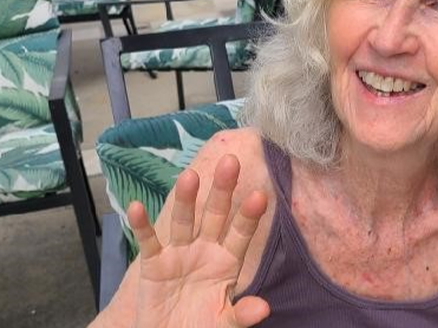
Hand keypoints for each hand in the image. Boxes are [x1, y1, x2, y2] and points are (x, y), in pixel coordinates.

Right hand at [127, 155, 269, 327]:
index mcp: (227, 261)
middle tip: (231, 162)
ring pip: (183, 221)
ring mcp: (179, 254)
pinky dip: (141, 226)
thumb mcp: (224, 323)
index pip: (240, 233)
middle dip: (222, 190)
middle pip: (215, 215)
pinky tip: (137, 207)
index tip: (259, 196)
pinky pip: (148, 242)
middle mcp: (205, 249)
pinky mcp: (154, 264)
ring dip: (185, 199)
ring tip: (190, 176)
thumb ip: (241, 315)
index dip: (248, 215)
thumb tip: (263, 308)